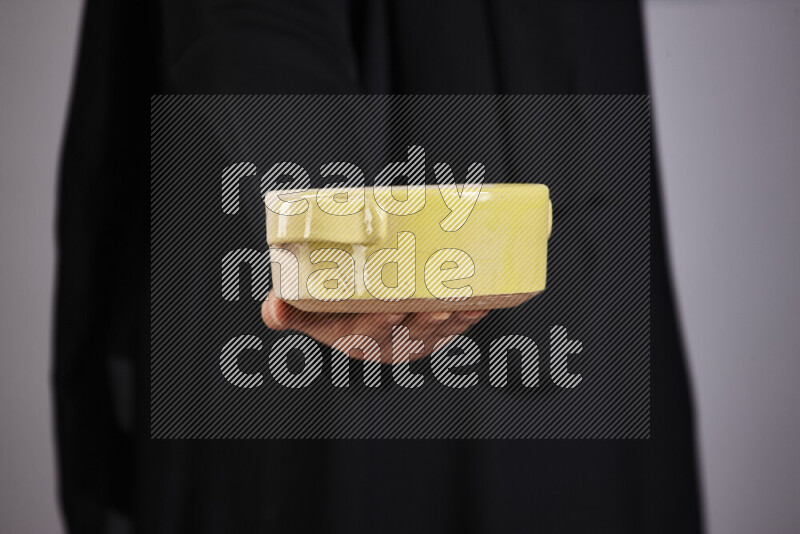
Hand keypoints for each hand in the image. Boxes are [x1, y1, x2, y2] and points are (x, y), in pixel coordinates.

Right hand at [261, 290, 488, 362]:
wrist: (352, 307)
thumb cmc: (330, 307)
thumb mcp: (305, 310)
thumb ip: (286, 312)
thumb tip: (273, 308)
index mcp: (353, 340)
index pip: (365, 335)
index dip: (379, 325)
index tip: (391, 312)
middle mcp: (385, 345)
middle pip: (406, 335)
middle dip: (425, 322)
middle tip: (441, 305)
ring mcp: (411, 340)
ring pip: (434, 333)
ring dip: (452, 321)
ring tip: (466, 304)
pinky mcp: (432, 332)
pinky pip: (453, 329)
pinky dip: (468, 317)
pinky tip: (481, 304)